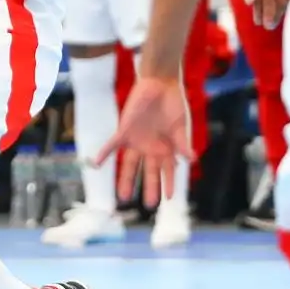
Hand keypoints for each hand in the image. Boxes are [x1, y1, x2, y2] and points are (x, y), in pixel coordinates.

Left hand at [96, 77, 191, 207]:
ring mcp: (137, 141)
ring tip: (123, 197)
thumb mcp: (180, 125)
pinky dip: (105, 154)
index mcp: (166, 148)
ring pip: (130, 165)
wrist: (159, 83)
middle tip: (148, 205)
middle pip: (149, 172)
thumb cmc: (173, 103)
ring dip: (126, 180)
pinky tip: (97, 164)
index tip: (169, 199)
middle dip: (149, 188)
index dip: (169, 184)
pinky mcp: (125, 131)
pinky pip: (112, 145)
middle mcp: (151, 148)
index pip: (168, 171)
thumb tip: (192, 159)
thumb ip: (182, 143)